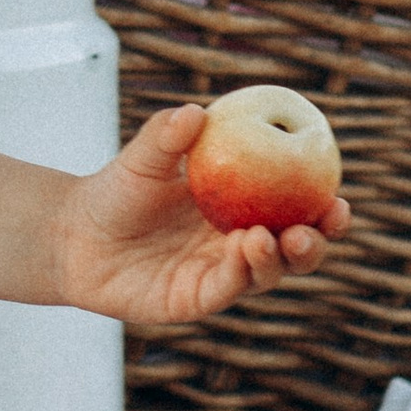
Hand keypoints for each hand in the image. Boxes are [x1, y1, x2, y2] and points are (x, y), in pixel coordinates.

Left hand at [53, 104, 351, 325]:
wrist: (72, 235)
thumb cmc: (114, 190)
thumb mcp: (142, 158)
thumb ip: (166, 135)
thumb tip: (195, 111)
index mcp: (239, 207)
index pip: (291, 208)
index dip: (321, 204)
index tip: (338, 190)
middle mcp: (237, 243)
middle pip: (293, 248)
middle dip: (317, 238)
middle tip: (327, 218)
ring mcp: (220, 274)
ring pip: (268, 272)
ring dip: (281, 256)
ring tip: (274, 234)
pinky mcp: (197, 299)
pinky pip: (230, 287)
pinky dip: (243, 270)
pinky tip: (247, 248)